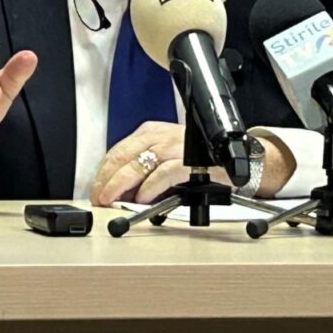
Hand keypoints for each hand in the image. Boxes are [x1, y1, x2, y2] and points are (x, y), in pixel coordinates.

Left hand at [91, 121, 230, 207]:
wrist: (236, 159)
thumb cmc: (200, 160)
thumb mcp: (165, 157)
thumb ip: (143, 171)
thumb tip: (119, 192)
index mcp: (151, 132)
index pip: (117, 151)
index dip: (102, 173)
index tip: (95, 189)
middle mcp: (160, 136)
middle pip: (122, 157)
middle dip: (105, 180)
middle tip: (98, 198)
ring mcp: (175, 147)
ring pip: (138, 164)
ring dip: (120, 185)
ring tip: (112, 200)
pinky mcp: (190, 161)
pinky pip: (163, 173)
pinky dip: (149, 187)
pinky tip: (141, 198)